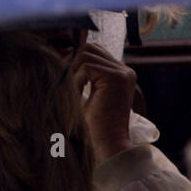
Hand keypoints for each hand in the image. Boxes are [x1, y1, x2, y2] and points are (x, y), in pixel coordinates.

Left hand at [71, 42, 135, 163]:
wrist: (107, 143)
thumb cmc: (95, 122)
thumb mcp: (87, 91)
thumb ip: (82, 72)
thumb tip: (65, 52)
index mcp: (121, 73)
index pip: (94, 50)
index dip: (75, 59)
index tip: (65, 74)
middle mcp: (125, 70)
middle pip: (89, 47)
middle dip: (73, 62)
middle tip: (67, 81)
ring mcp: (123, 73)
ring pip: (86, 54)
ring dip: (74, 73)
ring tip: (75, 92)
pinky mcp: (116, 77)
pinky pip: (86, 66)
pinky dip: (77, 80)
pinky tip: (80, 96)